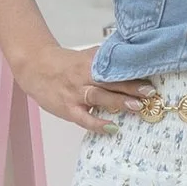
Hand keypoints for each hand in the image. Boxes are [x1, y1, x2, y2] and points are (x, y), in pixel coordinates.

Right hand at [20, 42, 152, 133]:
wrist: (35, 68)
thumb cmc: (64, 64)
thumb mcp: (84, 57)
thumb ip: (104, 60)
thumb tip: (129, 57)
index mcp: (91, 64)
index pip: (114, 68)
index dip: (132, 72)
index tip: (151, 75)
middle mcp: (84, 77)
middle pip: (110, 81)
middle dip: (132, 87)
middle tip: (150, 92)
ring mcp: (76, 94)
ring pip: (99, 97)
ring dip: (119, 101)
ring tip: (137, 106)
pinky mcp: (68, 109)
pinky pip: (84, 118)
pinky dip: (97, 124)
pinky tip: (112, 128)